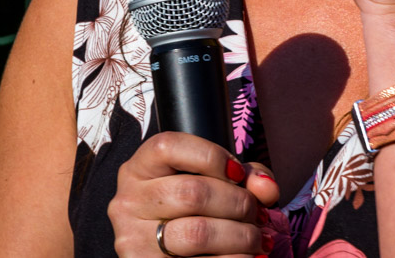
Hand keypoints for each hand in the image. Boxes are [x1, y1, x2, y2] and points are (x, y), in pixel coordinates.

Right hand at [107, 132, 278, 256]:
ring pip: (196, 233)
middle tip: (258, 214)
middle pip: (192, 192)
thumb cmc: (192, 211)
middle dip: (238, 203)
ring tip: (257, 239)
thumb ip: (244, 176)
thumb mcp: (211, 182)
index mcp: (139, 169)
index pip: (168, 147)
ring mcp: (132, 239)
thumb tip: (266, 188)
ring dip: (240, 237)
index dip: (212, 156)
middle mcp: (128, 202)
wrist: (164, 254)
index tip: (239, 173)